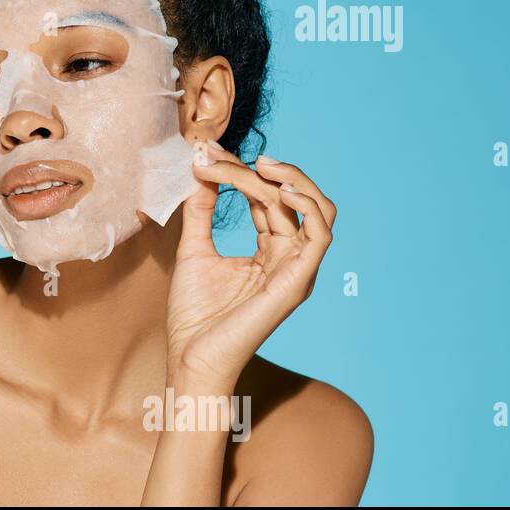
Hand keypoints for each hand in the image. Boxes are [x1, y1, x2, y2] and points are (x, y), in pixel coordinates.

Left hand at [165, 141, 336, 389]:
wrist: (190, 356)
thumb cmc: (194, 314)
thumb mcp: (194, 249)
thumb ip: (201, 211)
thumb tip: (201, 169)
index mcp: (270, 252)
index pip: (269, 199)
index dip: (243, 172)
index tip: (209, 154)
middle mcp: (289, 258)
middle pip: (291, 198)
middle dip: (261, 170)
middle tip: (223, 155)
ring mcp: (297, 270)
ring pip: (313, 209)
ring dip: (290, 180)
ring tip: (259, 164)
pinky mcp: (297, 282)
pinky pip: (319, 236)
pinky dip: (305, 207)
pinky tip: (278, 191)